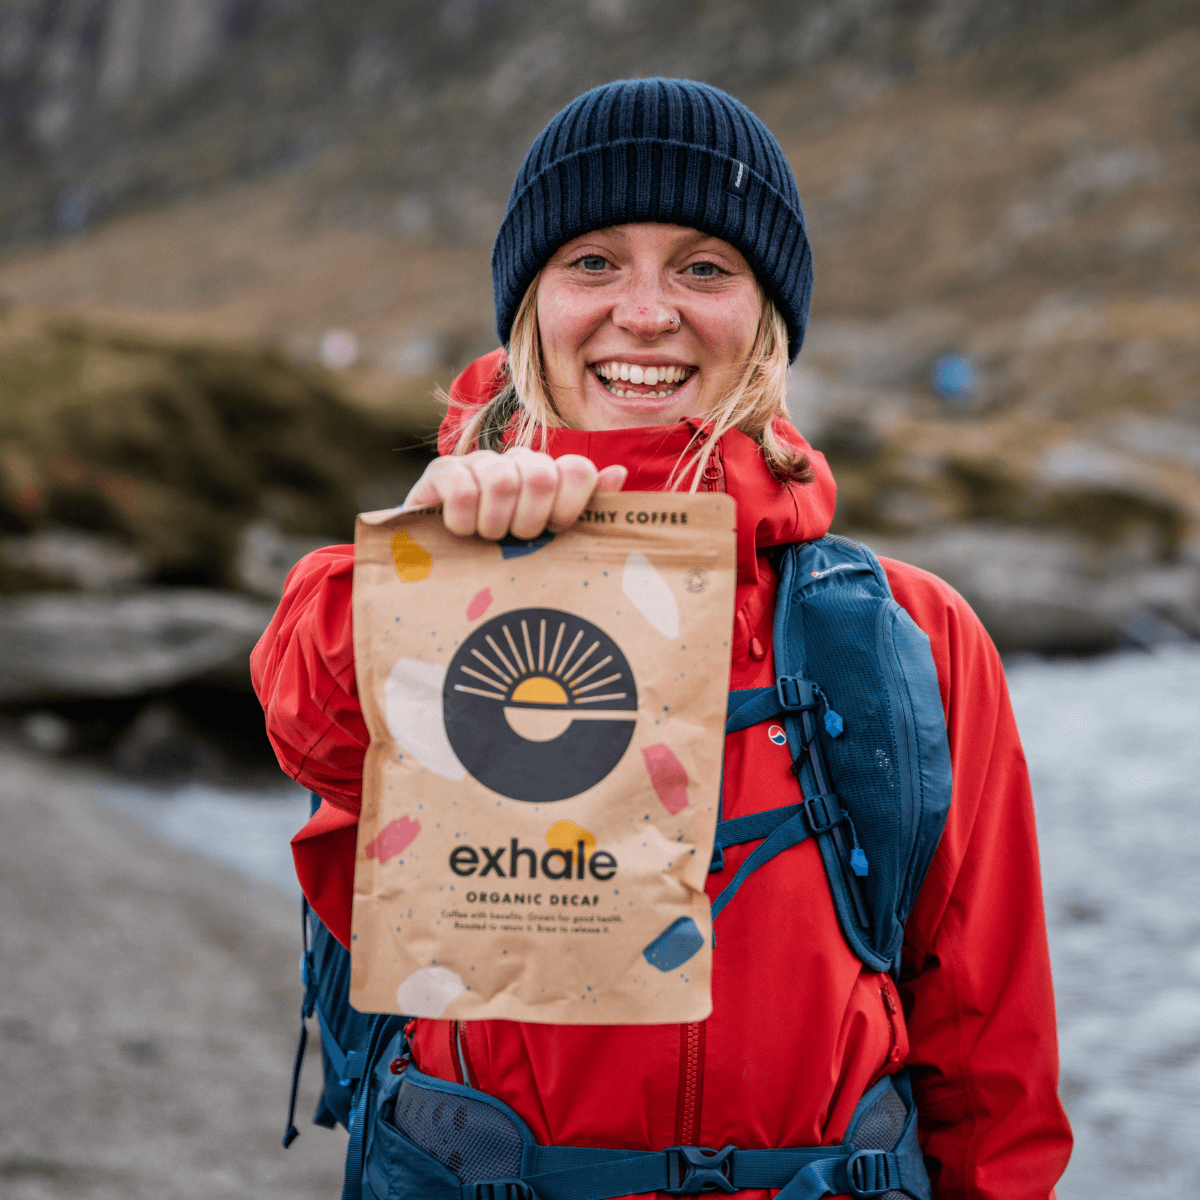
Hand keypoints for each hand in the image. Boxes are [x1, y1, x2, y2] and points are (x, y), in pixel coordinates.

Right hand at [403, 448, 627, 539]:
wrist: (442, 569)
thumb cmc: (503, 558)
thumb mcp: (548, 542)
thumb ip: (587, 512)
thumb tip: (619, 473)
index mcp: (548, 473)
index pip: (577, 470)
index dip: (569, 508)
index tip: (552, 532)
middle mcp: (516, 461)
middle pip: (542, 477)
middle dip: (529, 522)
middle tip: (513, 539)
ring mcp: (478, 463)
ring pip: (502, 482)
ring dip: (494, 524)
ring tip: (485, 539)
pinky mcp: (440, 472)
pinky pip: (462, 490)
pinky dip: (464, 520)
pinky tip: (459, 532)